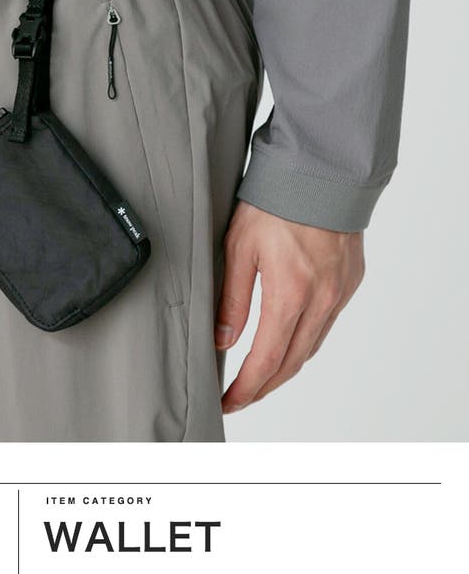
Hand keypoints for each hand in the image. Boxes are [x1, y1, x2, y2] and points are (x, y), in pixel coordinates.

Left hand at [216, 201, 364, 413]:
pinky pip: (326, 324)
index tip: (229, 401)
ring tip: (259, 377)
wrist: (320, 172)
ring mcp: (340, 292)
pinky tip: (288, 341)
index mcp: (291, 294)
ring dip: (285, 367)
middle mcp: (322, 300)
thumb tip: (223, 340)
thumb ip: (232, 298)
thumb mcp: (238, 248)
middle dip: (264, 386)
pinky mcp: (349, 282)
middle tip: (240, 397)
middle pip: (292, 362)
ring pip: (312, 346)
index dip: (247, 387)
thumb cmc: (274, 202)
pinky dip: (304, 341)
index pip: (267, 360)